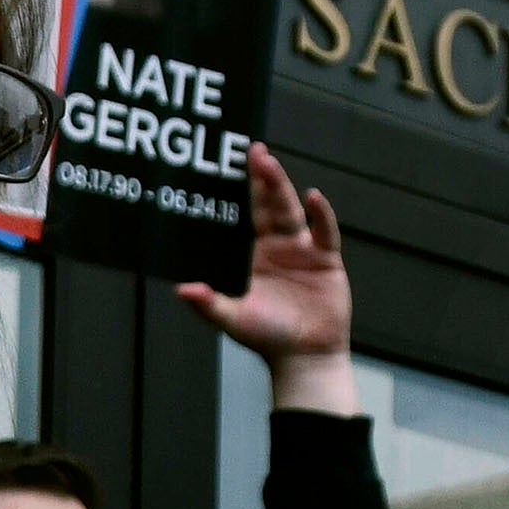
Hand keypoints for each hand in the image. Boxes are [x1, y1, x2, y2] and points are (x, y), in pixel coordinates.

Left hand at [172, 145, 354, 393]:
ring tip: (269, 164)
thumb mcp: (233, 319)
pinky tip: (314, 197)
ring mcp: (302, 249)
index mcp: (252, 254)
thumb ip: (210, 304)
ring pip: (291, 211)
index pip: (244, 215)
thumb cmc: (266, 337)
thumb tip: (182, 289)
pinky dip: (321, 215)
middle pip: (268, 205)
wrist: (304, 357)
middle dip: (260, 179)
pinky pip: (324, 231)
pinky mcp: (327, 258)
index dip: (239, 191)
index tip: (227, 165)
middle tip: (251, 151)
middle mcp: (277, 245)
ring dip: (281, 187)